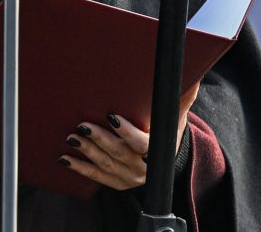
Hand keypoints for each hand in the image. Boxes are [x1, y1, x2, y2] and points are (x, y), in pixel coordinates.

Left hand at [63, 82, 200, 190]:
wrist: (164, 162)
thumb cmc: (167, 133)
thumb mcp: (175, 118)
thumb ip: (181, 99)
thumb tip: (194, 77)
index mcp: (157, 151)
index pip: (141, 143)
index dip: (127, 132)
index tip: (112, 117)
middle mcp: (143, 168)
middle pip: (119, 153)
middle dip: (100, 139)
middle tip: (83, 125)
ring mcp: (129, 178)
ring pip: (105, 164)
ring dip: (87, 151)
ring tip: (73, 136)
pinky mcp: (117, 183)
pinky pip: (96, 177)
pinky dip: (80, 168)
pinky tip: (66, 158)